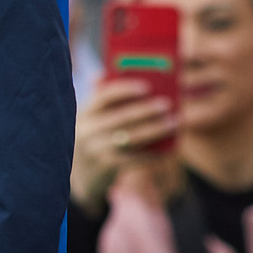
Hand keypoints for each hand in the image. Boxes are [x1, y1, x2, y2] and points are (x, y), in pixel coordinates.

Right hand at [71, 77, 173, 212]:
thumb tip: (107, 74)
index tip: (146, 86)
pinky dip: (154, 154)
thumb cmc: (92, 140)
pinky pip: (135, 159)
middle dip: (147, 110)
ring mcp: (95, 150)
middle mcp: (86, 131)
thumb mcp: (89, 120)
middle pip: (121, 117)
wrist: (78, 178)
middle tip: (168, 105)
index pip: (103, 97)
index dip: (125, 90)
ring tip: (174, 123)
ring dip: (155, 129)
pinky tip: (169, 150)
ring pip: (131, 137)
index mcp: (83, 114)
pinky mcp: (106, 168)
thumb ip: (101, 100)